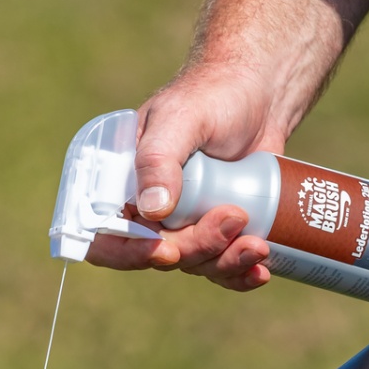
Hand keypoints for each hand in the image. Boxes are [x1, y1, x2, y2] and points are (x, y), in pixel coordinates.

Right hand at [85, 56, 287, 289]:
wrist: (262, 93)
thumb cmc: (212, 95)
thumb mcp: (181, 118)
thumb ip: (159, 159)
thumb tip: (152, 210)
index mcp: (123, 183)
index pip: (107, 235)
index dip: (129, 253)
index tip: (166, 251)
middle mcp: (149, 209)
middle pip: (160, 255)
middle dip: (198, 248)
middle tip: (234, 218)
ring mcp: (185, 222)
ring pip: (194, 264)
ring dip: (225, 263)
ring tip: (259, 244)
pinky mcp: (218, 228)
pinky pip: (221, 265)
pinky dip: (239, 275)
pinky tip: (261, 273)